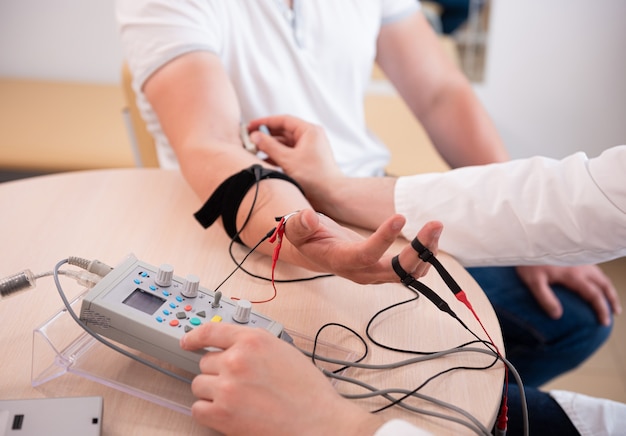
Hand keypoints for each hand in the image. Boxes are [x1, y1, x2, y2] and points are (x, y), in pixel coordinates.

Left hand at [180, 323, 384, 435]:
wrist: (319, 422)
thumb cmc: (308, 391)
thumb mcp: (283, 351)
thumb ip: (254, 346)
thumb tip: (233, 348)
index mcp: (253, 340)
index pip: (211, 330)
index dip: (195, 336)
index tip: (188, 341)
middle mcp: (237, 359)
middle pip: (205, 362)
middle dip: (218, 372)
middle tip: (238, 383)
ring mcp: (227, 386)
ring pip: (199, 384)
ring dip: (213, 392)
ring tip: (237, 400)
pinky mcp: (221, 414)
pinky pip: (198, 408)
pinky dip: (208, 412)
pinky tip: (227, 413)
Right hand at [248, 115, 343, 209]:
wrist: (332, 195)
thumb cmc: (315, 177)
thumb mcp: (288, 159)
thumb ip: (269, 146)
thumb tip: (255, 135)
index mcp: (309, 131)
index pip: (283, 120)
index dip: (265, 122)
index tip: (250, 125)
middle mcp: (310, 137)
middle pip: (283, 131)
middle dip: (266, 135)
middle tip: (249, 139)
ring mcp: (309, 149)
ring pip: (285, 143)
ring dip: (270, 146)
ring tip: (253, 151)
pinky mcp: (306, 160)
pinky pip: (289, 153)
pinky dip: (276, 155)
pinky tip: (264, 160)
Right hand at [282, 209, 442, 284]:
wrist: (316, 249)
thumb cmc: (308, 237)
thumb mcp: (297, 229)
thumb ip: (300, 224)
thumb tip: (308, 217)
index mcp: (341, 261)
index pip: (366, 254)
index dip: (384, 238)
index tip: (400, 216)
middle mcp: (362, 273)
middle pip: (396, 271)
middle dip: (419, 251)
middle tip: (435, 224)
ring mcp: (376, 274)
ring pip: (409, 273)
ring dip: (427, 252)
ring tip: (436, 226)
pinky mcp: (386, 270)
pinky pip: (411, 269)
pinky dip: (425, 254)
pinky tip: (431, 236)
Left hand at [516, 265, 621, 325]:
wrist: (528, 240)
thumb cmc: (529, 260)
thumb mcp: (533, 281)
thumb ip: (545, 298)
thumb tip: (557, 315)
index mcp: (573, 275)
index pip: (594, 294)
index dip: (601, 309)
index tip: (604, 322)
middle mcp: (581, 266)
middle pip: (604, 284)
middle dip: (612, 299)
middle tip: (615, 312)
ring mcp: (579, 260)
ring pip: (601, 275)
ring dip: (607, 288)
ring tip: (609, 299)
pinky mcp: (574, 255)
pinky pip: (594, 268)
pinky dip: (599, 278)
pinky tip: (594, 281)